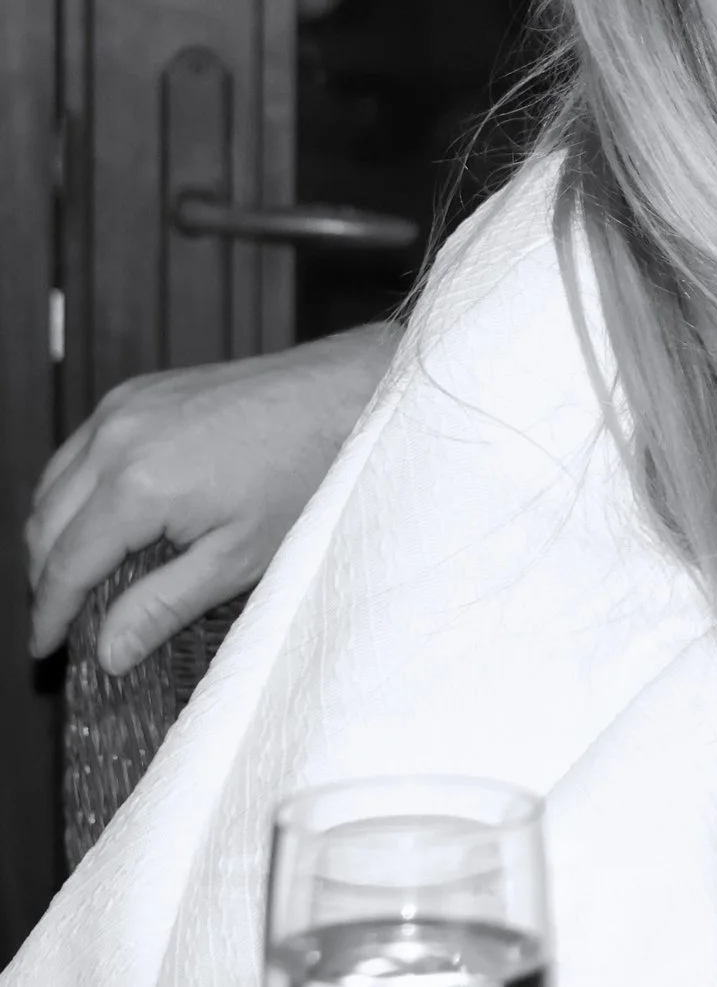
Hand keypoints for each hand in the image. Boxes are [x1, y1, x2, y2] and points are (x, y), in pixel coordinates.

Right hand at [25, 321, 398, 670]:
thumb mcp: (239, 557)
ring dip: (55, 533)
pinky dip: (75, 489)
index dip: (49, 612)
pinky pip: (79, 450)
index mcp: (136, 486)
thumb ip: (164, 606)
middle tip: (65, 618)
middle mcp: (116, 440)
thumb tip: (109, 651)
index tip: (44, 645)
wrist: (345, 396)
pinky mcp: (138, 392)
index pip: (64, 565)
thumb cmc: (307, 471)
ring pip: (53, 486)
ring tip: (81, 577)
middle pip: (45, 525)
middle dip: (47, 577)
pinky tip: (103, 517)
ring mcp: (123, 409)